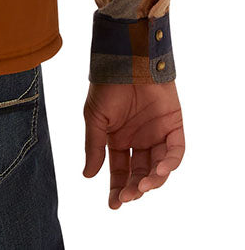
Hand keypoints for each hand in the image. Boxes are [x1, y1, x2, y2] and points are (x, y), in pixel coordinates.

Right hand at [83, 80, 184, 207]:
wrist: (126, 61)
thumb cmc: (106, 86)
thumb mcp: (94, 118)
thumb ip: (94, 147)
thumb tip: (88, 176)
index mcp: (118, 139)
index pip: (120, 170)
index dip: (117, 188)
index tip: (114, 204)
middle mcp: (138, 139)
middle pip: (139, 173)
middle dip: (134, 188)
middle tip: (128, 196)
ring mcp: (157, 134)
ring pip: (158, 167)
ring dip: (152, 180)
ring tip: (143, 186)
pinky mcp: (173, 126)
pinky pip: (176, 152)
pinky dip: (170, 164)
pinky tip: (159, 171)